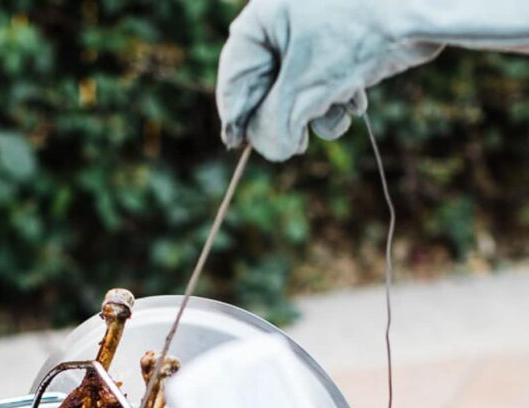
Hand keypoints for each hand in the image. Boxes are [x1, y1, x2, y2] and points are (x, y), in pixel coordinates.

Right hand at [217, 0, 441, 161]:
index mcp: (262, 22)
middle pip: (266, 94)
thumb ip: (274, 127)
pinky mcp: (339, 56)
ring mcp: (313, 43)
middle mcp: (283, 29)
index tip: (238, 145)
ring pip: (297, 100)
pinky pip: (323, 94)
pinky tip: (356, 95)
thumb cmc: (353, 38)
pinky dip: (338, 103)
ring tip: (338, 108)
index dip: (237, 116)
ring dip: (318, 115)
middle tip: (298, 141)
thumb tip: (271, 151)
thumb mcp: (304, 91)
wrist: (416, 13)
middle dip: (287, 118)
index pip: (234, 77)